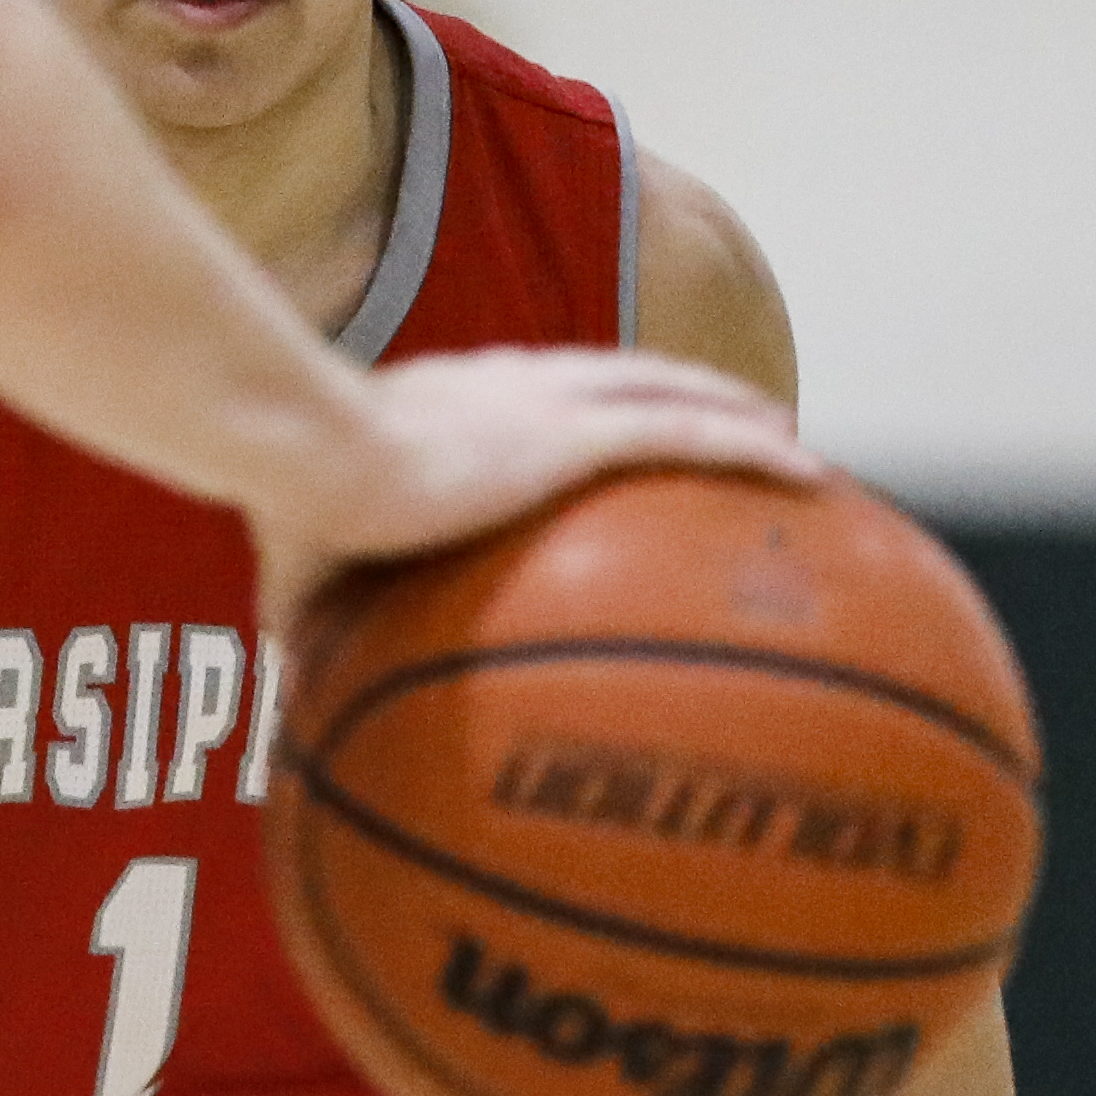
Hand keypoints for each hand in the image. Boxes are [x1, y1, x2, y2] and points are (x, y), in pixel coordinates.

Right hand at [253, 346, 817, 625]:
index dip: (589, 405)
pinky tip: (809, 471)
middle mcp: (512, 386)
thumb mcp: (306, 581)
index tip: (618, 431)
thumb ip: (320, 637)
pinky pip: (687, 438)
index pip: (539, 395)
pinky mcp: (571, 437)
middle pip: (621, 376)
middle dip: (681, 392)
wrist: (301, 453)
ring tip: (789, 440)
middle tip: (736, 420)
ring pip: (670, 392)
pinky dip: (751, 450)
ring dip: (734, 409)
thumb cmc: (286, 509)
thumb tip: (302, 719)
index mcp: (451, 405)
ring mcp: (547, 405)